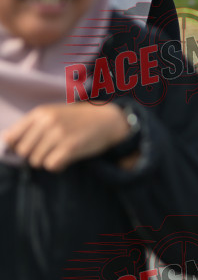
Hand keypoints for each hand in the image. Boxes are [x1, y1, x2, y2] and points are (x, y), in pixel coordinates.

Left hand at [4, 102, 134, 170]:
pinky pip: (51, 166)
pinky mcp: (70, 147)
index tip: (30, 148)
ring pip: (36, 161)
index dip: (17, 147)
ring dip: (47, 161)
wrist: (106, 120)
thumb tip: (6, 142)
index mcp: (39, 113)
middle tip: (48, 151)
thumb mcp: (52, 115)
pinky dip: (58, 166)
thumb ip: (30, 127)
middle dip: (33, 155)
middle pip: (23, 152)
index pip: (11, 137)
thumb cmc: (76, 120)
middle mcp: (46, 122)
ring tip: (59, 153)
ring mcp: (58, 134)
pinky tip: (66, 159)